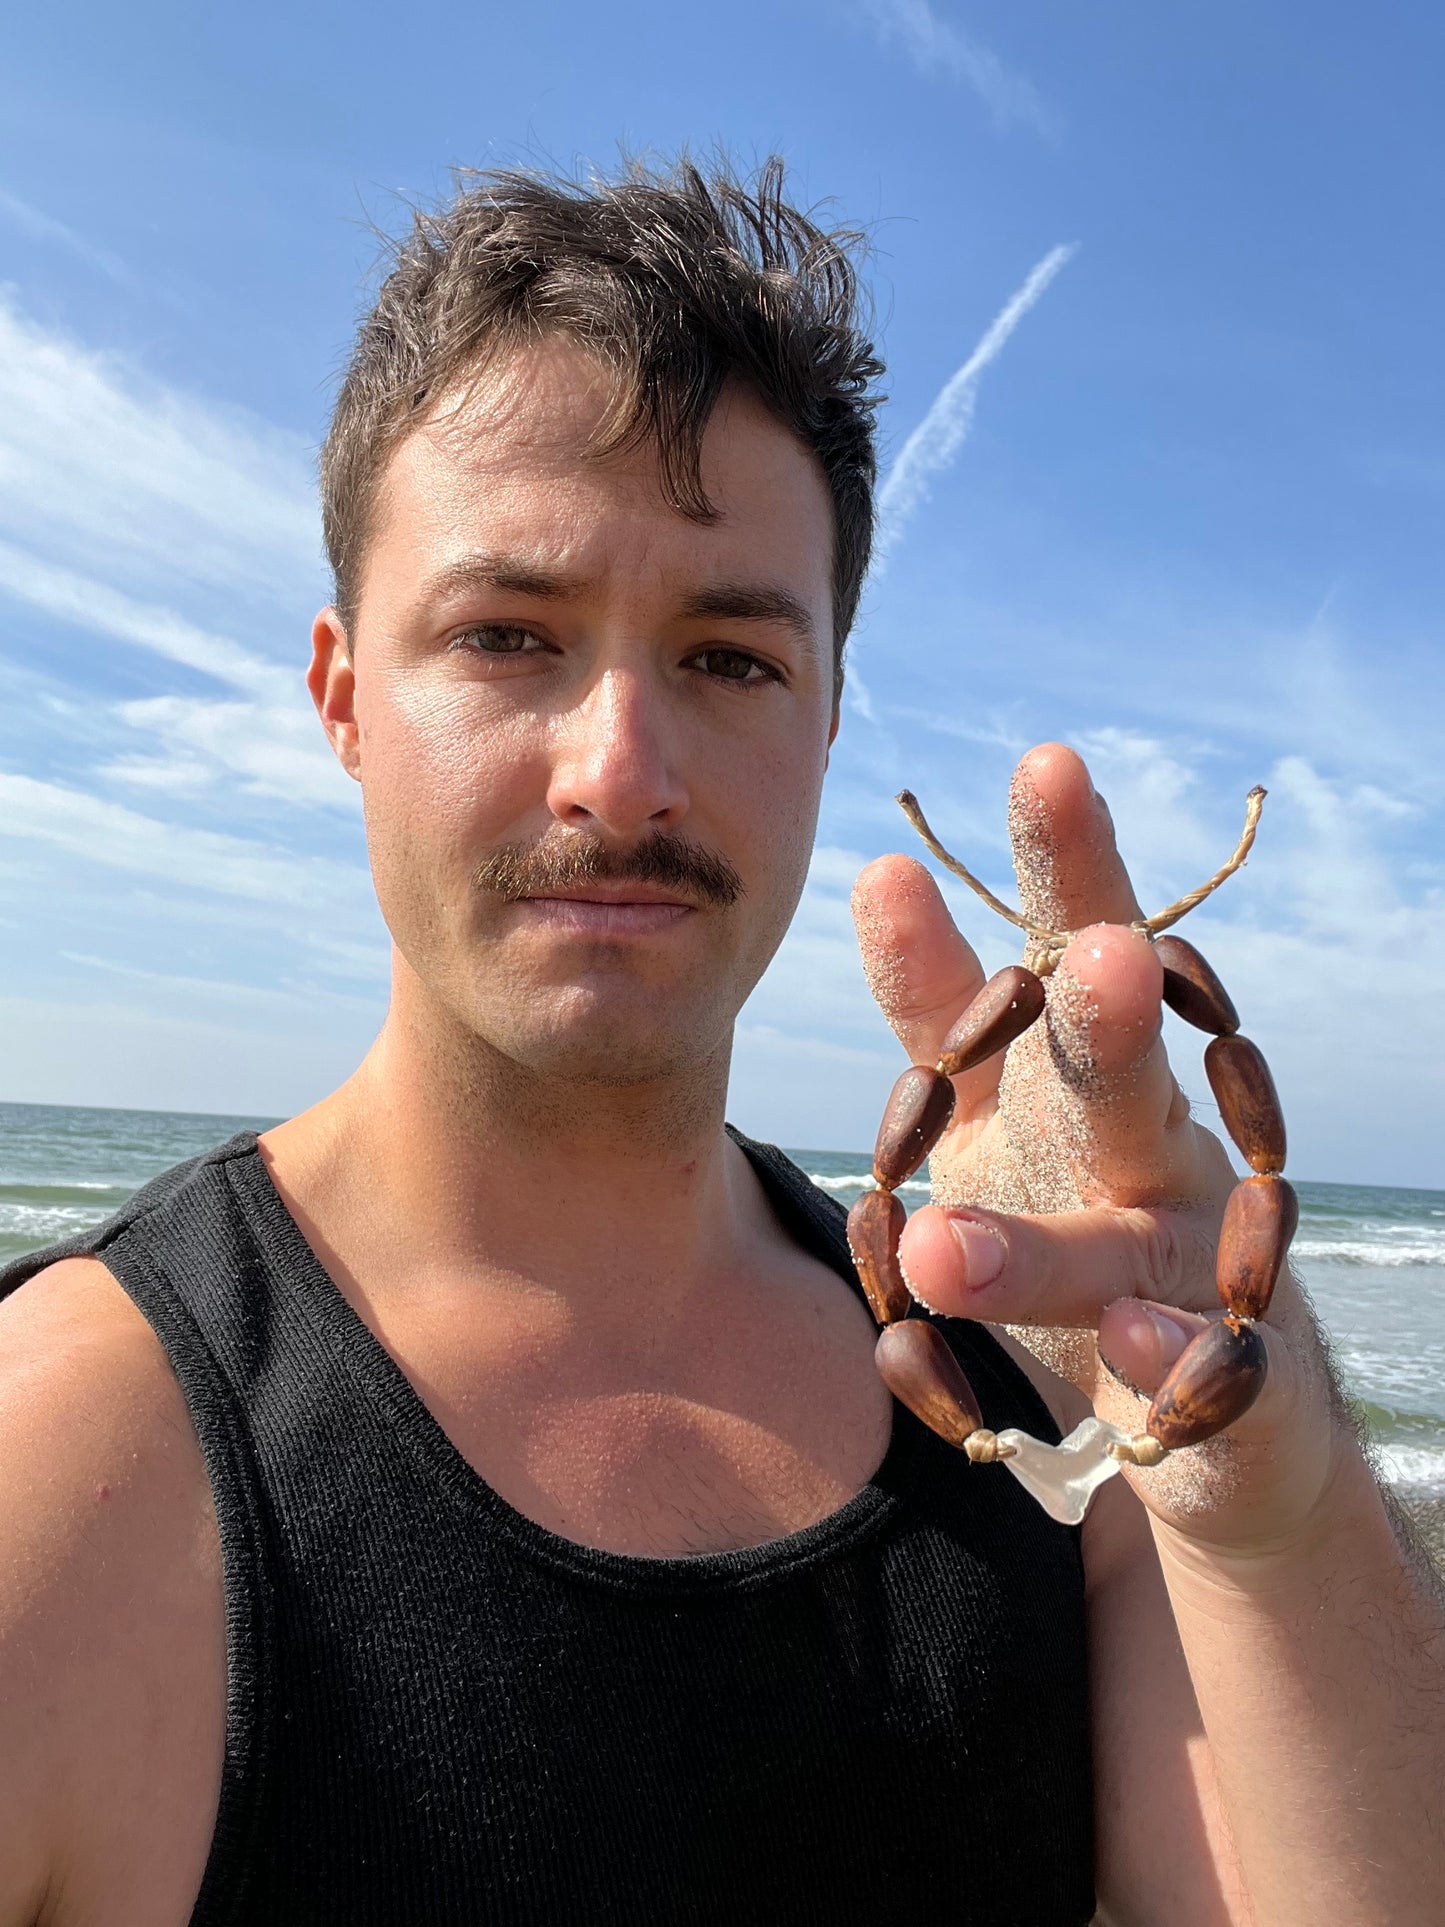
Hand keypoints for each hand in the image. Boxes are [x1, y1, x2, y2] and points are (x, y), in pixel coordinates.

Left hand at [852, 743, 1348, 1555]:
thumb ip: (940, 1010)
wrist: (1206, 1400)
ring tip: (946, 1252)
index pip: (1022, 984)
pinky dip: (1158, 1362)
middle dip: (1109, 1021)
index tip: (956, 821)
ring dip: (1047, 1244)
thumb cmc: (1077, 1214)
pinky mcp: (1223, 1379)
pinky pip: (1195, 1377)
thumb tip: (883, 868)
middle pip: (1118, 1081)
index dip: (995, 911)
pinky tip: (1130, 1349)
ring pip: (1123, 1245)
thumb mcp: (988, 1111)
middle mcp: (1138, 1152)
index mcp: (1062, 1084)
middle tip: (1102, 955)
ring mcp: (1189, 1265)